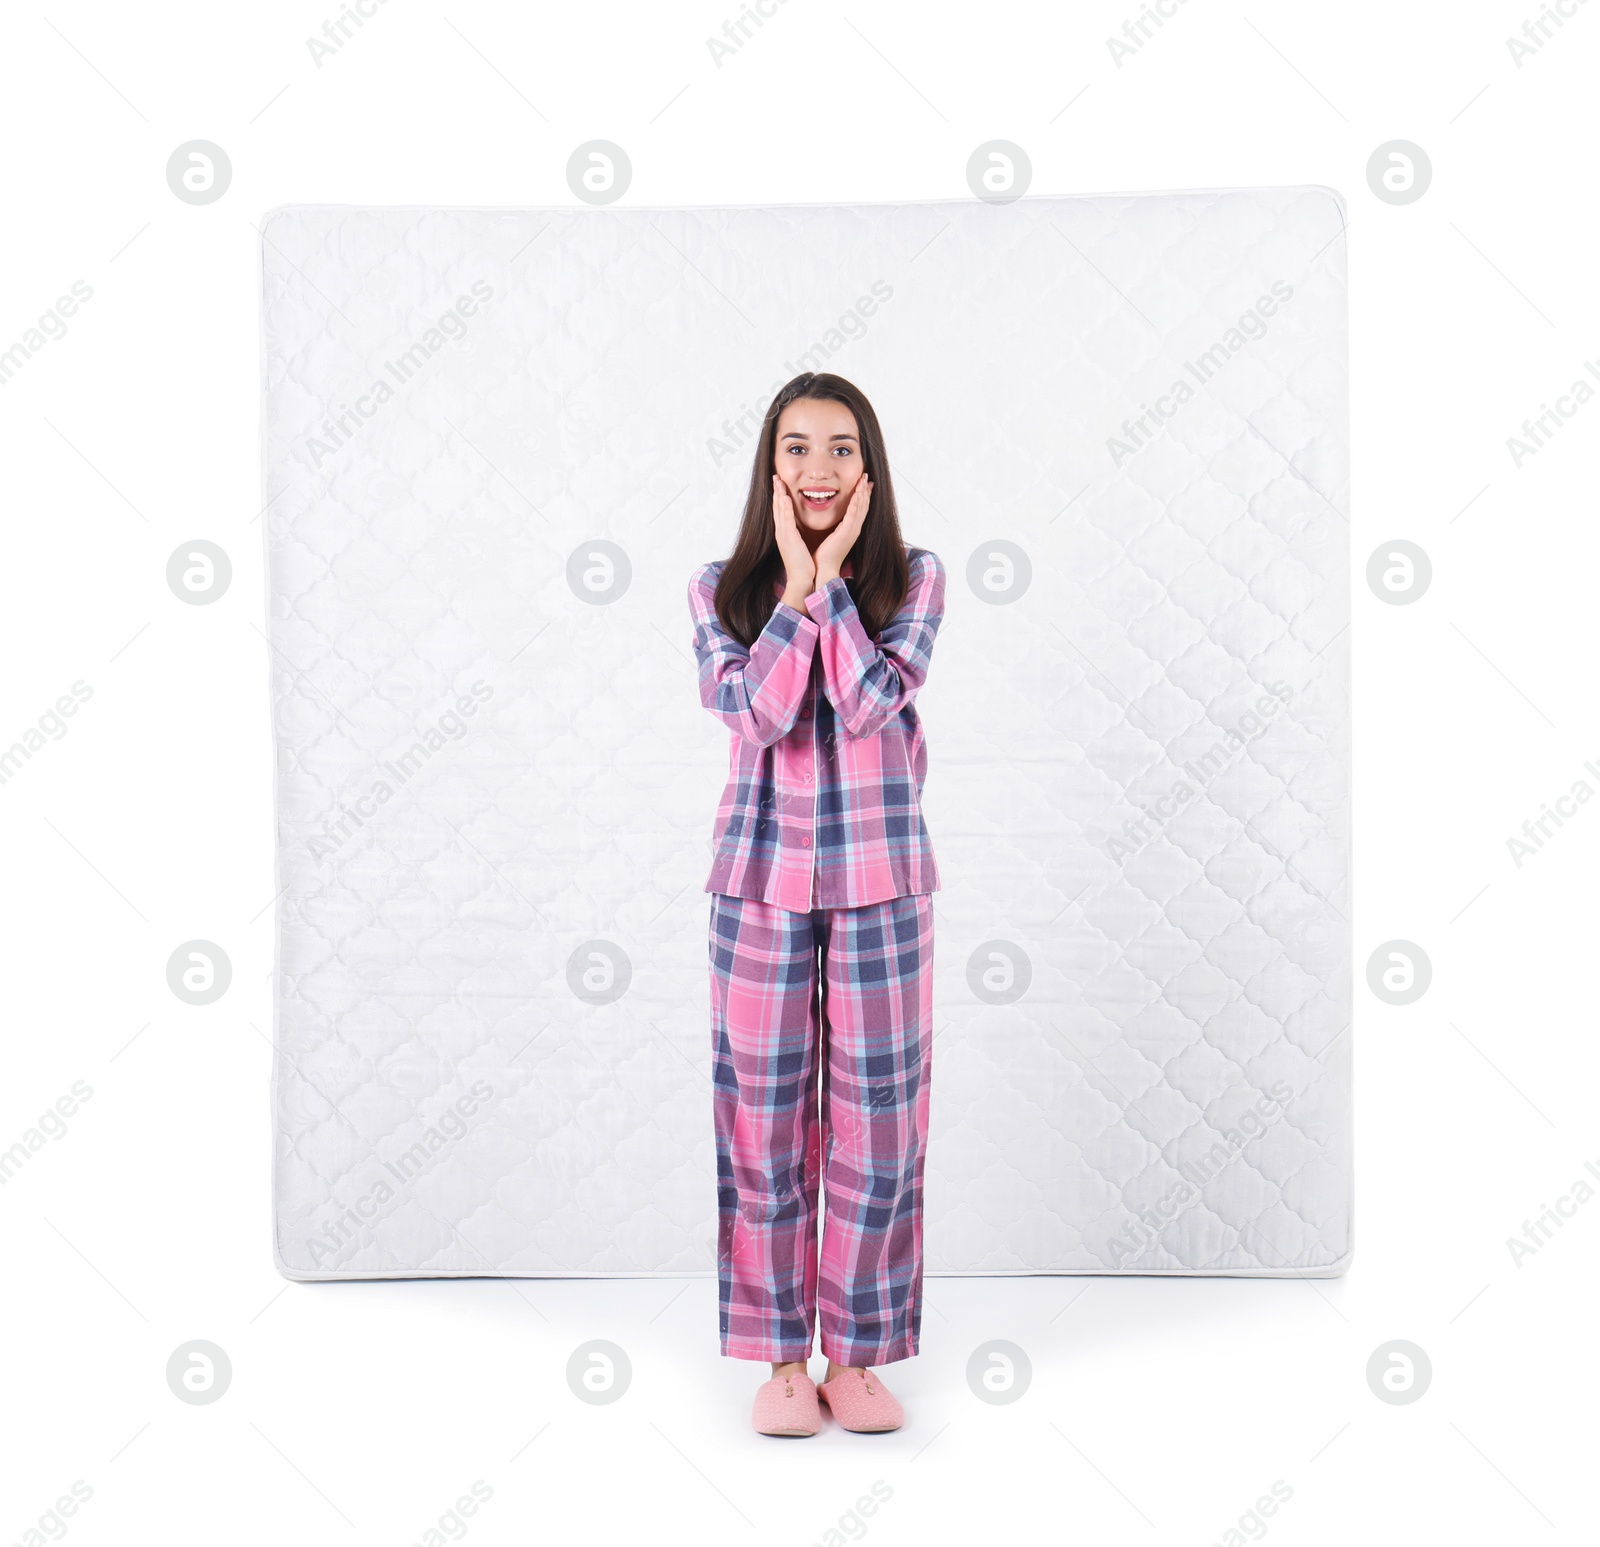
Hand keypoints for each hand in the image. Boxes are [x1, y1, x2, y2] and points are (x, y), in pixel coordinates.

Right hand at [771, 473, 815, 597]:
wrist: (802, 579)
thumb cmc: (804, 564)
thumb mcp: (800, 545)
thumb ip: (799, 534)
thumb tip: (800, 528)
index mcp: (786, 533)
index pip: (781, 511)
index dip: (780, 496)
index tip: (780, 484)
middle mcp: (782, 532)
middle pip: (777, 507)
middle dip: (776, 491)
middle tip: (775, 477)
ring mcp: (783, 535)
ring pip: (779, 511)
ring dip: (778, 495)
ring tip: (777, 481)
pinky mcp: (788, 539)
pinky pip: (785, 521)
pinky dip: (784, 509)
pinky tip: (784, 499)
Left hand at [813, 474, 870, 581]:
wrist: (823, 569)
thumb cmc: (824, 555)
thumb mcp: (832, 537)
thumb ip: (835, 527)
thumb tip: (835, 521)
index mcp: (850, 530)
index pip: (859, 509)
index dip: (862, 496)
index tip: (864, 483)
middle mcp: (854, 529)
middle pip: (863, 506)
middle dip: (865, 491)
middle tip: (867, 477)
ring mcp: (852, 531)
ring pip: (860, 508)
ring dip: (863, 493)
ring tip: (865, 480)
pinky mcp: (847, 533)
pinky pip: (853, 515)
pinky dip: (857, 503)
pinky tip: (859, 493)